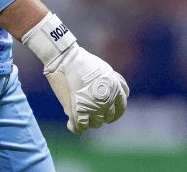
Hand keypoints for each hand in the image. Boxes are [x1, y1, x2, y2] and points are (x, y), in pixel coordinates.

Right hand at [21, 13, 129, 132]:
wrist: (65, 58)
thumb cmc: (82, 62)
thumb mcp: (105, 71)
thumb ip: (112, 84)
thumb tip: (112, 97)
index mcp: (115, 89)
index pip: (121, 107)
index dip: (115, 112)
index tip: (109, 114)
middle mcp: (107, 100)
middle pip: (108, 117)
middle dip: (101, 117)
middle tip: (92, 114)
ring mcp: (93, 107)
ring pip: (96, 123)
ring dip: (89, 122)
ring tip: (81, 116)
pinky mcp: (78, 111)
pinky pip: (80, 128)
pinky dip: (76, 127)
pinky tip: (71, 123)